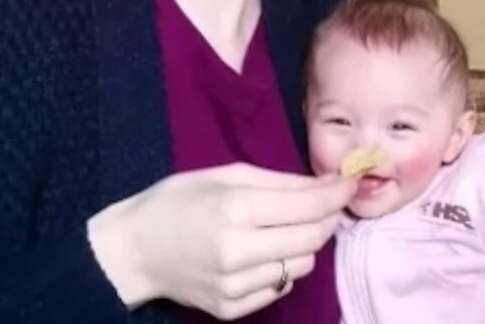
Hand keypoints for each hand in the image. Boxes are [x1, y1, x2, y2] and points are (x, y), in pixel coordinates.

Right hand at [87, 162, 355, 319]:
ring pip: (302, 266)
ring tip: (280, 230)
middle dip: (327, 218)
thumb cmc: (178, 201)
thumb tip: (329, 186)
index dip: (337, 194)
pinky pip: (281, 288)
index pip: (308, 207)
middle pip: (313, 239)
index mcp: (234, 209)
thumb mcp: (225, 176)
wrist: (134, 249)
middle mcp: (237, 252)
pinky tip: (259, 254)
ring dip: (302, 245)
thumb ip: (280, 182)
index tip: (350, 183)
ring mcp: (234, 286)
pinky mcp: (231, 309)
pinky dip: (280, 269)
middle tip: (322, 205)